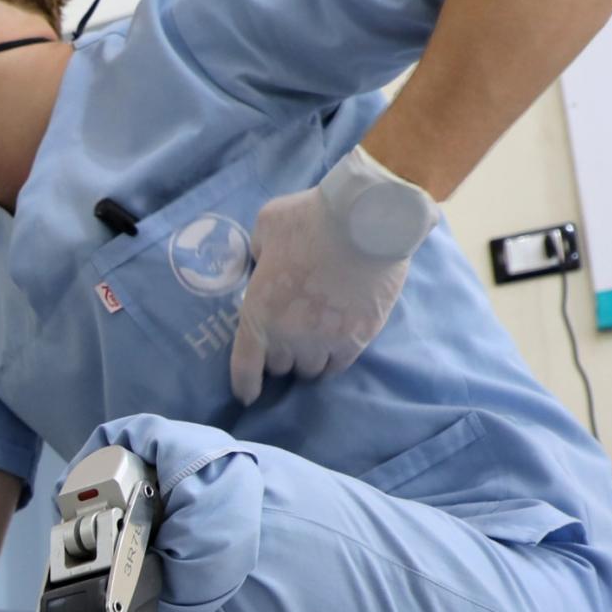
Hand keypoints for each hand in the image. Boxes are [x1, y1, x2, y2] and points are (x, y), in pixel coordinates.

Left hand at [228, 144, 438, 404]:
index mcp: (258, 312)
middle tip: (286, 340)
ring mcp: (324, 341)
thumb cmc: (311, 217)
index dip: (245, 384)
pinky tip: (333, 349)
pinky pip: (338, 366)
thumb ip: (258, 252)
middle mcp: (288, 335)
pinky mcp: (358, 339)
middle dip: (279, 356)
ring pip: (310, 370)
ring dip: (306, 360)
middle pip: (279, 367)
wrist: (367, 220)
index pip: (245, 366)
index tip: (248, 394)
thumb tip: (263, 261)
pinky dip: (332, 360)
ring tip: (310, 343)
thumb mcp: (266, 227)